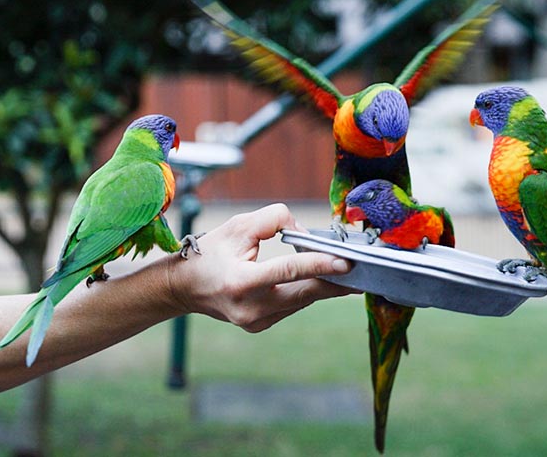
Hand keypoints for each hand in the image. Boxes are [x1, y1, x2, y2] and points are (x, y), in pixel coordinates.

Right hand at [165, 203, 356, 332]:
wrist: (185, 288)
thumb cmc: (210, 253)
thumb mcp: (237, 226)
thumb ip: (274, 220)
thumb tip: (305, 232)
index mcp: (241, 282)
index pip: (288, 272)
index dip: (319, 265)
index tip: (346, 261)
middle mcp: (250, 308)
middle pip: (304, 294)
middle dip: (335, 281)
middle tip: (362, 271)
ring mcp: (256, 322)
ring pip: (301, 301)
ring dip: (322, 284)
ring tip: (342, 268)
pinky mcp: (261, 326)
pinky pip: (292, 305)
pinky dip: (305, 291)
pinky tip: (316, 279)